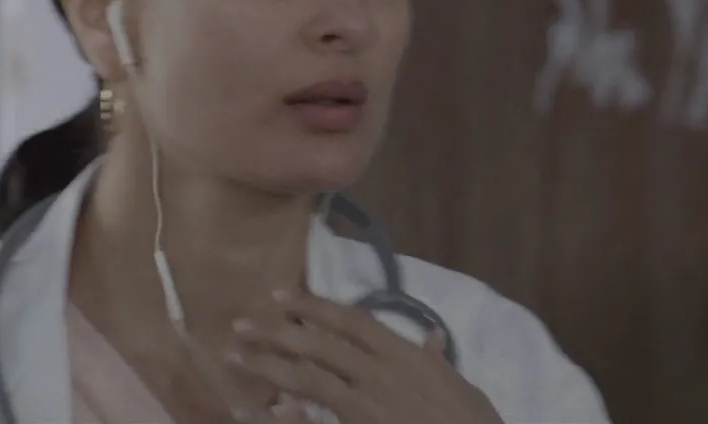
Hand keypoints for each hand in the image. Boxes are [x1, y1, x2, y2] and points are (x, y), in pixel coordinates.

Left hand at [226, 290, 502, 423]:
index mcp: (405, 353)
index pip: (352, 320)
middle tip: (241, 322)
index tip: (282, 296)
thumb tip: (432, 337)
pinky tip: (263, 404)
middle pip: (320, 342)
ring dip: (269, 363)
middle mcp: (381, 369)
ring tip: (236, 355)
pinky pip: (315, 411)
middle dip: (278, 330)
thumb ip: (439, 359)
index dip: (315, 306)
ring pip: (308, 374)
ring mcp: (367, 399)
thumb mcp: (461, 385)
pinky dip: (288, 408)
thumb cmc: (471, 420)